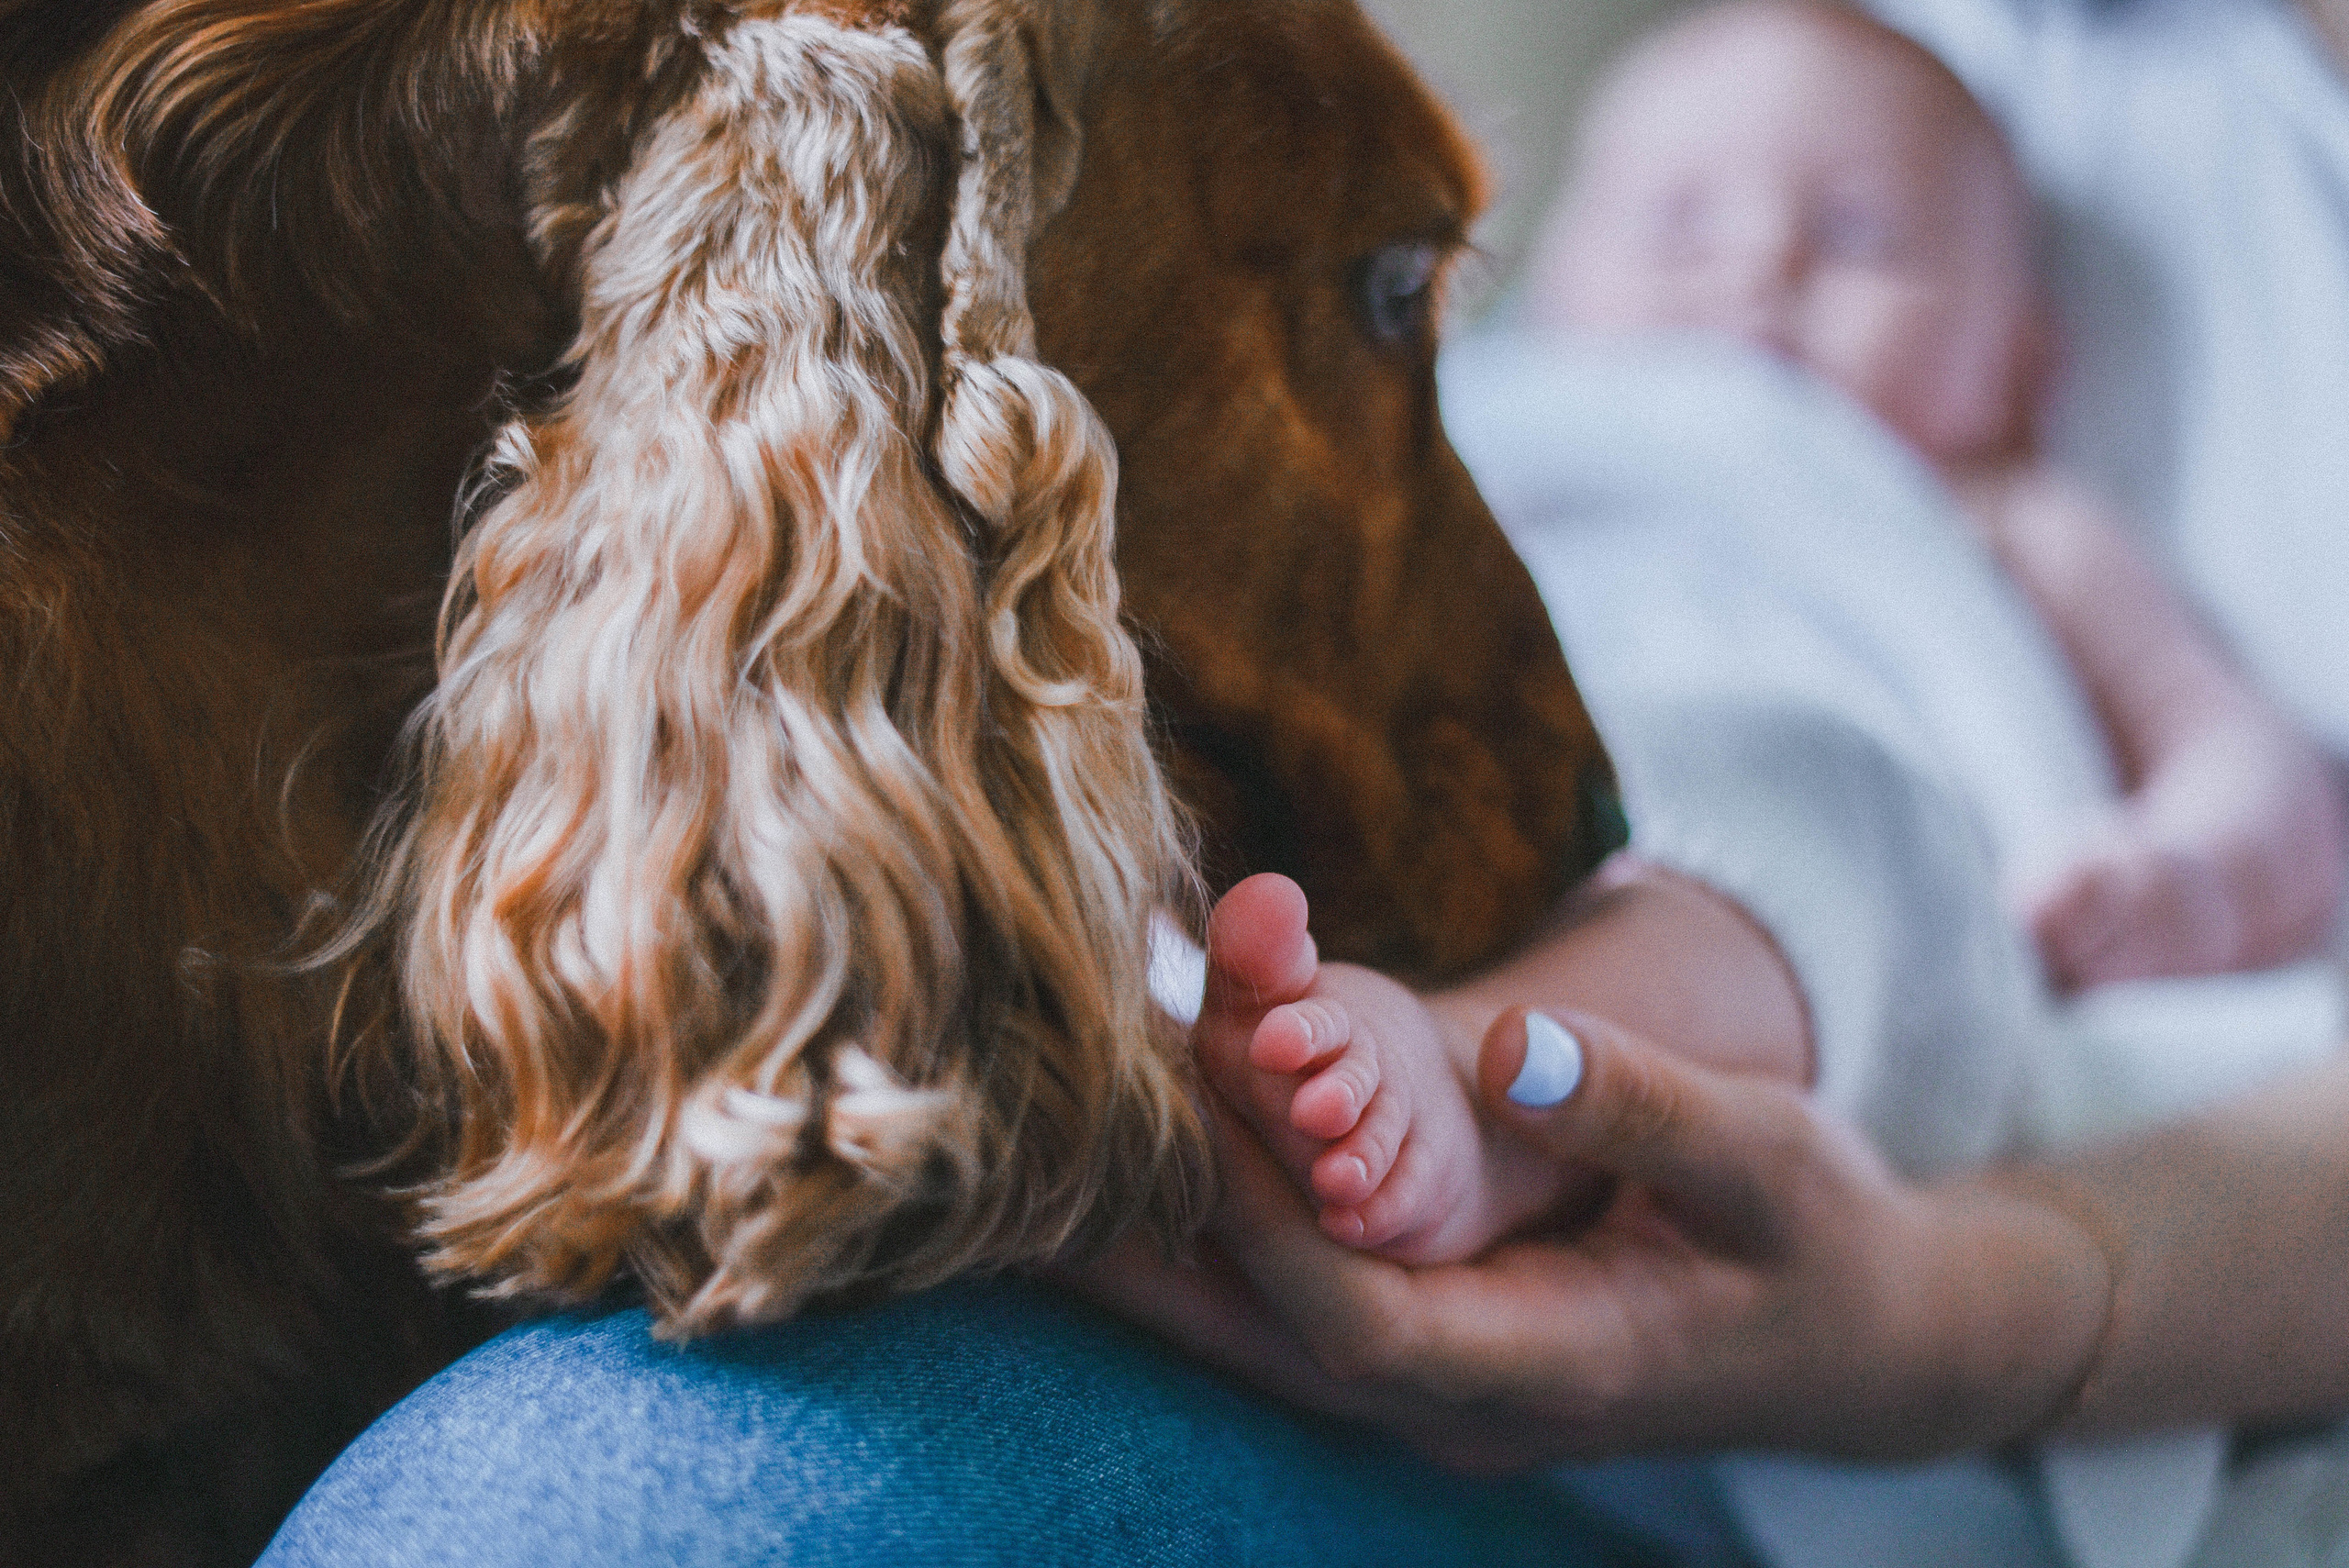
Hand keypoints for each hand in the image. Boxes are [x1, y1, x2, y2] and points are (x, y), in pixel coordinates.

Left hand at [1073, 1009, 2107, 1470]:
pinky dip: (1214, 1236)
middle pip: (1261, 1338)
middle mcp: (1462, 1399)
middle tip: (1015, 1157)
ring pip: (1256, 1330)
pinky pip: (1288, 1300)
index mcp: (1545, 1370)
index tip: (1176, 1088)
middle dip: (1143, 1249)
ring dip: (1154, 1248)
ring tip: (1030, 1163)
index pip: (1352, 1311)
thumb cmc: (1822, 1245)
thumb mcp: (1769, 1163)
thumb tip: (1509, 1042)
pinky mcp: (1425, 1344)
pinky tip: (1140, 1170)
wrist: (1864, 1341)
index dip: (1258, 1211)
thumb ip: (1642, 1108)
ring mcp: (1436, 1385)